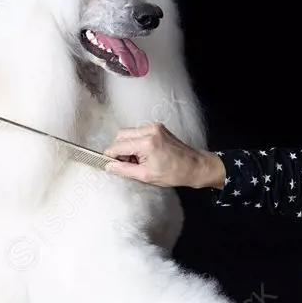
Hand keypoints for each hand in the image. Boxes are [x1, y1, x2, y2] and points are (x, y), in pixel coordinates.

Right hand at [102, 123, 225, 188]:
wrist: (194, 166)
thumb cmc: (173, 173)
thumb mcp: (146, 176)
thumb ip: (124, 169)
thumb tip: (107, 166)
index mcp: (147, 142)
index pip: (117, 146)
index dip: (110, 156)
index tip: (108, 164)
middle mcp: (149, 130)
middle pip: (121, 135)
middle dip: (118, 150)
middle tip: (125, 164)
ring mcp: (154, 126)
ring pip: (128, 133)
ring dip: (127, 146)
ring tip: (136, 161)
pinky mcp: (157, 127)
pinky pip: (138, 132)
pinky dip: (135, 142)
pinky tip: (143, 155)